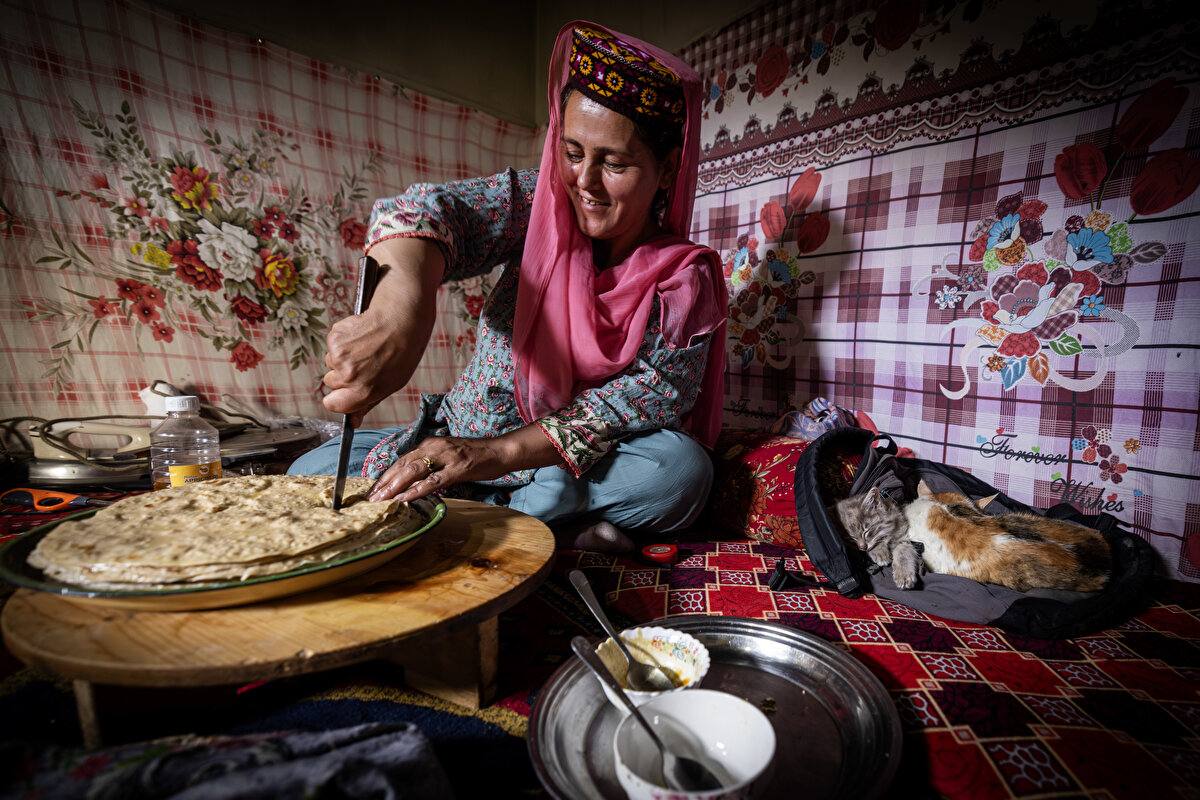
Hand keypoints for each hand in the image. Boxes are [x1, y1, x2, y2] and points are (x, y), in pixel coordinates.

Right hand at [321, 238, 444, 425]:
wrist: (403, 318)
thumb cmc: (402, 352)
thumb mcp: (391, 384)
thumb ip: (368, 402)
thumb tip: (353, 422)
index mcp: (364, 391)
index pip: (332, 404)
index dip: (337, 398)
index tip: (345, 391)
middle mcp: (349, 375)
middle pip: (330, 383)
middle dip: (342, 375)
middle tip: (364, 362)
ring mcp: (340, 356)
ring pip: (331, 362)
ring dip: (344, 356)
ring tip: (367, 347)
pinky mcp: (335, 337)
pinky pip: (332, 345)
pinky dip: (343, 340)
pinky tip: (361, 335)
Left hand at [368, 436, 506, 502]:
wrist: (500, 450)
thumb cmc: (475, 456)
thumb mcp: (447, 455)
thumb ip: (429, 463)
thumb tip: (411, 478)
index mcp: (430, 444)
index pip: (401, 460)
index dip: (385, 475)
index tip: (373, 490)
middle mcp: (434, 447)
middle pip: (402, 465)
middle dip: (385, 482)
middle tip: (371, 498)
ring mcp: (446, 457)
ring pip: (413, 471)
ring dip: (395, 486)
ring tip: (382, 499)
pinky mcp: (457, 469)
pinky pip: (433, 481)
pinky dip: (417, 490)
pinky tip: (405, 498)